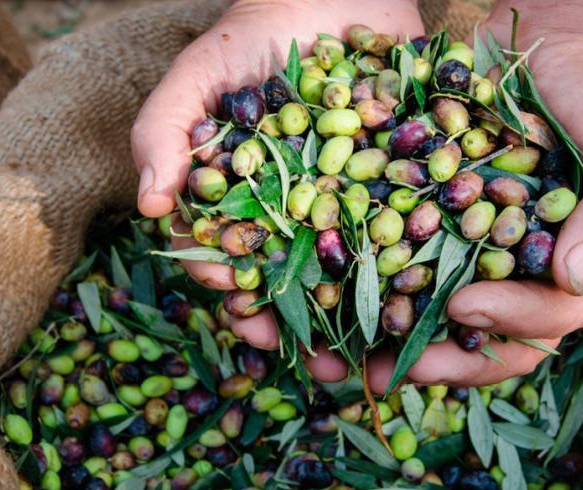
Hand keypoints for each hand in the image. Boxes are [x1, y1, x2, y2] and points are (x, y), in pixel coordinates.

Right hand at [132, 0, 423, 381]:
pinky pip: (416, 220)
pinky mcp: (406, 174)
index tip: (250, 320)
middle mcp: (302, 207)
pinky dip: (424, 255)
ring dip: (367, 310)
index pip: (238, 261)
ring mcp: (357, 195)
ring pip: (360, 263)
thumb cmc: (255, 30)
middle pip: (301, 277)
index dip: (238, 295)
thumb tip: (149, 207)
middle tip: (321, 363)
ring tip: (380, 349)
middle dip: (307, 323)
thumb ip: (164, 131)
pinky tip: (433, 290)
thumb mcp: (198, 74)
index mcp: (249, 199)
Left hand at [367, 3, 582, 392]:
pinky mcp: (438, 222)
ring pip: (434, 312)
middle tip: (381, 369)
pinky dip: (366, 280)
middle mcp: (527, 273)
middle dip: (434, 359)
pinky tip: (324, 289)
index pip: (549, 318)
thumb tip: (576, 277)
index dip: (508, 321)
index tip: (464, 307)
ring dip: (385, 338)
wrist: (554, 39)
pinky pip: (402, 260)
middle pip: (485, 337)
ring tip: (331, 356)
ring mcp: (478, 251)